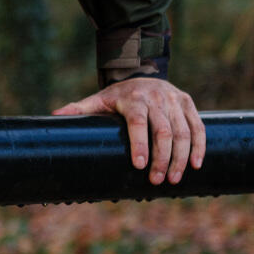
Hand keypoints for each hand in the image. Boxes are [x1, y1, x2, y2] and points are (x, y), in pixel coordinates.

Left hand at [53, 78, 206, 185]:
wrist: (142, 73)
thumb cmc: (118, 95)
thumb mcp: (98, 99)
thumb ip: (79, 109)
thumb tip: (54, 117)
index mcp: (133, 98)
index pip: (137, 121)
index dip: (139, 143)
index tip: (139, 164)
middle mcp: (157, 98)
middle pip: (163, 130)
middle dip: (161, 158)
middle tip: (157, 181)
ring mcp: (174, 100)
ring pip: (182, 131)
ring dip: (181, 157)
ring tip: (173, 179)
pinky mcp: (188, 103)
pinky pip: (197, 126)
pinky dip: (199, 146)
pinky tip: (196, 164)